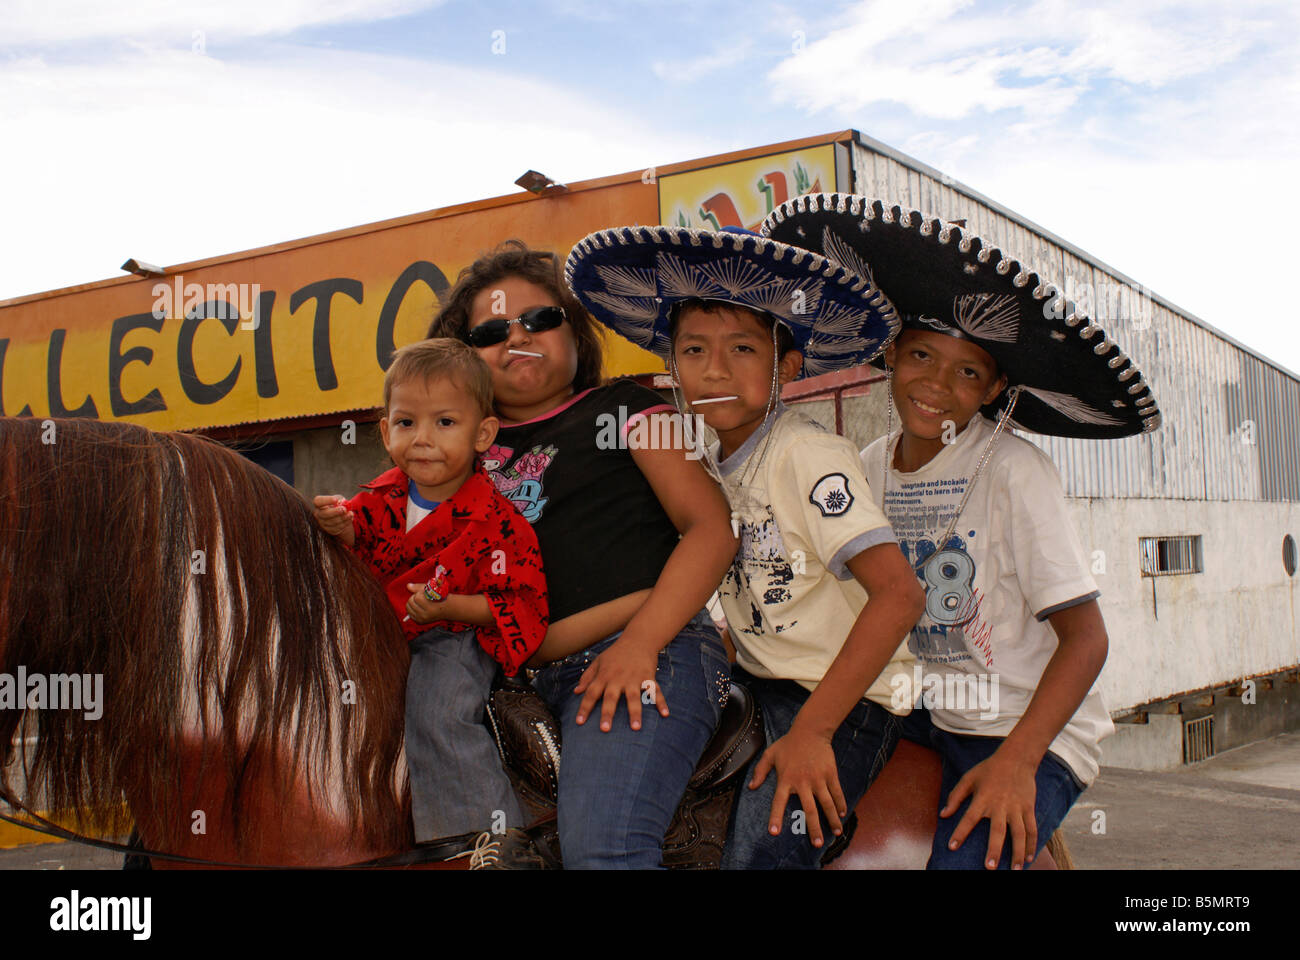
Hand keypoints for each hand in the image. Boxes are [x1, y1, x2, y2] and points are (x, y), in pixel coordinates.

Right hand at [313, 495, 352, 538]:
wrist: (341, 516)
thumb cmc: (338, 505)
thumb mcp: (339, 499)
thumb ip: (340, 501)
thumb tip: (343, 505)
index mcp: (318, 504)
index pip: (318, 501)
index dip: (326, 500)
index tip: (335, 500)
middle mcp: (318, 514)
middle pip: (324, 514)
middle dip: (335, 512)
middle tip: (344, 509)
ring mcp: (323, 523)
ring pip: (332, 522)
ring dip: (343, 518)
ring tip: (350, 513)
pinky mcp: (329, 530)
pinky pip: (337, 528)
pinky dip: (345, 523)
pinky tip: (350, 518)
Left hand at [405, 583, 447, 623]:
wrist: (447, 609)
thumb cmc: (439, 597)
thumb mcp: (431, 590)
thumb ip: (418, 587)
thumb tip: (408, 586)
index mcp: (431, 607)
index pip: (417, 598)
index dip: (419, 593)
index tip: (424, 593)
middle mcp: (426, 615)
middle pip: (411, 602)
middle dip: (414, 597)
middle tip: (421, 596)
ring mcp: (422, 619)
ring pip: (408, 608)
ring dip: (411, 602)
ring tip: (419, 601)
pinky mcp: (419, 622)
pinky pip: (409, 613)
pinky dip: (411, 609)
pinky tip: (417, 607)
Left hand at [573, 639, 666, 731]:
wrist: (638, 639)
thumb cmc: (616, 653)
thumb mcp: (599, 661)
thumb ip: (587, 677)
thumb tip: (576, 692)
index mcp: (604, 675)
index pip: (591, 692)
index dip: (585, 707)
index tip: (579, 722)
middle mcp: (618, 678)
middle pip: (611, 697)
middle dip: (608, 713)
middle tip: (605, 729)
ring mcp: (634, 678)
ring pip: (634, 697)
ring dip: (634, 712)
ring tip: (635, 728)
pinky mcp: (649, 677)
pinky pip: (655, 691)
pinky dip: (661, 702)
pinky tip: (665, 714)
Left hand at [749, 726, 845, 848]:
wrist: (810, 730)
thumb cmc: (789, 743)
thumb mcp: (770, 754)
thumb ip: (760, 771)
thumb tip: (751, 787)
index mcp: (786, 779)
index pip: (778, 802)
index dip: (776, 817)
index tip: (774, 832)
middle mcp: (802, 781)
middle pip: (809, 810)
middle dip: (813, 829)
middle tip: (816, 844)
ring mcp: (818, 778)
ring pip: (826, 804)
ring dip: (832, 820)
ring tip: (835, 833)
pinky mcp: (830, 773)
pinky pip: (836, 792)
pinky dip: (840, 804)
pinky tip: (842, 814)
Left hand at [939, 746, 1039, 868]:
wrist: (1016, 759)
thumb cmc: (988, 770)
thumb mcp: (968, 778)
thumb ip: (955, 796)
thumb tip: (943, 815)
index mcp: (983, 798)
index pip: (969, 818)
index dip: (960, 832)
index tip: (952, 847)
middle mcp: (1000, 805)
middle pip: (998, 831)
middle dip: (994, 850)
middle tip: (989, 868)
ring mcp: (1017, 808)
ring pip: (1019, 834)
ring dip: (1017, 853)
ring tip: (1014, 870)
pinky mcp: (1029, 808)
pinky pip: (1032, 829)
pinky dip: (1032, 845)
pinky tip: (1028, 858)